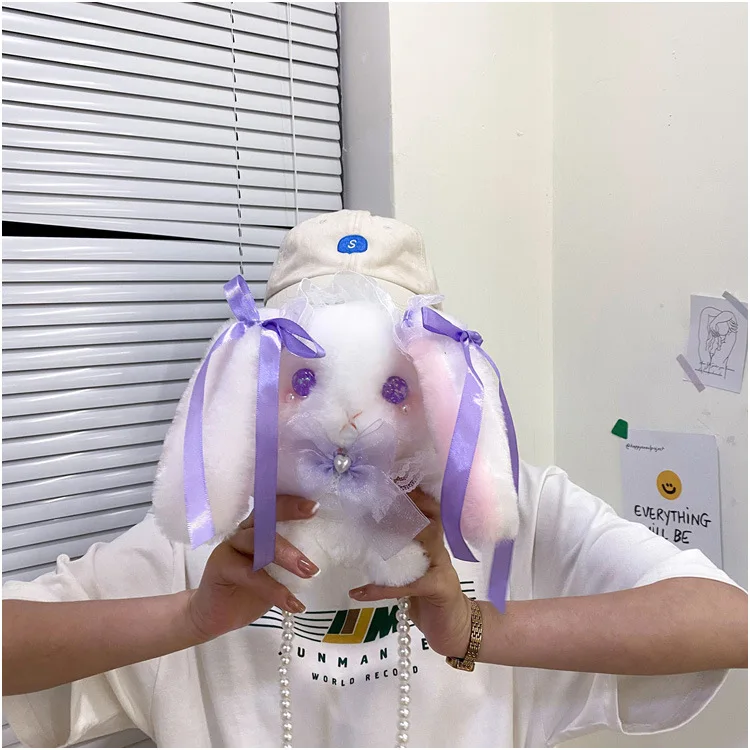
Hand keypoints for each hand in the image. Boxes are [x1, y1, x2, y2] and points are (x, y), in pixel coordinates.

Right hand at [186, 496, 319, 641]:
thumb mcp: (278, 573)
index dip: (292, 503)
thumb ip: (293, 560)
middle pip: (265, 515)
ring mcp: (230, 546)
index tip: (316, 506)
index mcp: (259, 528)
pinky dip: (274, 590)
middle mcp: (244, 531)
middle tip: (314, 519)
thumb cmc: (251, 590)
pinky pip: (249, 574)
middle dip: (291, 517)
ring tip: (310, 572)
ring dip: (286, 555)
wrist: (217, 616)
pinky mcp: (220, 566)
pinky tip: (294, 604)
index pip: (274, 506)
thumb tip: (328, 554)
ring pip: (257, 541)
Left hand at [348, 489, 472, 658]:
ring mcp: (442, 568)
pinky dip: (382, 588)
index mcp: (431, 542)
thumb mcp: (410, 570)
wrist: (453, 629)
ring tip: (378, 521)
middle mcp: (439, 549)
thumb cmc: (429, 598)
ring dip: (404, 528)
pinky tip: (360, 591)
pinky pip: (409, 584)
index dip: (413, 492)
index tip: (391, 477)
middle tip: (386, 489)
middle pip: (432, 515)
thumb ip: (396, 553)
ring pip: (428, 538)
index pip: (427, 509)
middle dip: (412, 500)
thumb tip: (364, 533)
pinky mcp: (438, 589)